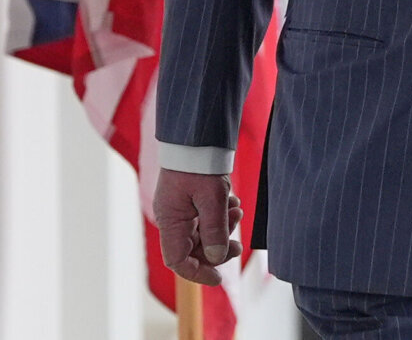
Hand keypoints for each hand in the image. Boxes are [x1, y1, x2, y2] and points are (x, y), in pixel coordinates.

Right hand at [154, 168, 242, 285]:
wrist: (198, 135)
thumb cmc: (200, 164)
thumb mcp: (212, 198)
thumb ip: (215, 230)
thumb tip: (216, 258)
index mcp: (170, 221)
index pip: (177, 260)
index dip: (197, 273)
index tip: (219, 280)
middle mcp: (172, 218)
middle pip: (193, 249)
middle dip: (217, 249)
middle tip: (238, 246)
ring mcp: (181, 208)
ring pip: (203, 232)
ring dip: (222, 228)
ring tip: (236, 211)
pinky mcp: (192, 199)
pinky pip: (207, 216)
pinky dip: (221, 214)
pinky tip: (232, 201)